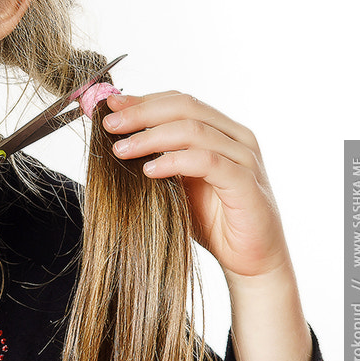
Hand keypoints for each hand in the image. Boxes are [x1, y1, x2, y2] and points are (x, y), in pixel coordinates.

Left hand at [102, 91, 290, 281]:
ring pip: (193, 130)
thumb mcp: (175, 179)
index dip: (143, 100)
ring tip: (121, 150)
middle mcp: (236, 138)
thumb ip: (154, 153)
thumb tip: (115, 130)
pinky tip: (150, 170)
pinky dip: (174, 161)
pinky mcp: (247, 184)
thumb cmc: (210, 219)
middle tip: (110, 125)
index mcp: (221, 129)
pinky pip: (207, 162)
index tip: (110, 106)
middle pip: (184, 107)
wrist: (250, 261)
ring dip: (150, 137)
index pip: (179, 100)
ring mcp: (244, 159)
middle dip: (141, 113)